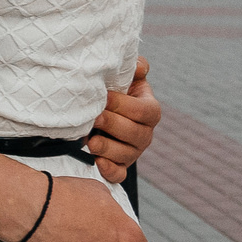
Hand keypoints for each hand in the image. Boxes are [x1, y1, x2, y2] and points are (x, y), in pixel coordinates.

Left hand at [86, 57, 159, 183]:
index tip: (104, 96)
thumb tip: (138, 66)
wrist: (102, 110)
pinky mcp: (119, 166)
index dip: (124, 105)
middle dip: (112, 125)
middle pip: (135, 134)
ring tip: (90, 141)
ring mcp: (133, 152)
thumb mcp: (127, 77)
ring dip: (107, 148)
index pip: (144, 111)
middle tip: (94, 117)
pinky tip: (97, 162)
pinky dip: (109, 171)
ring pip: (126, 155)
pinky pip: (118, 174)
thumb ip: (136, 67)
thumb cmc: (116, 90)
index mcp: (150, 110)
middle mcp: (145, 133)